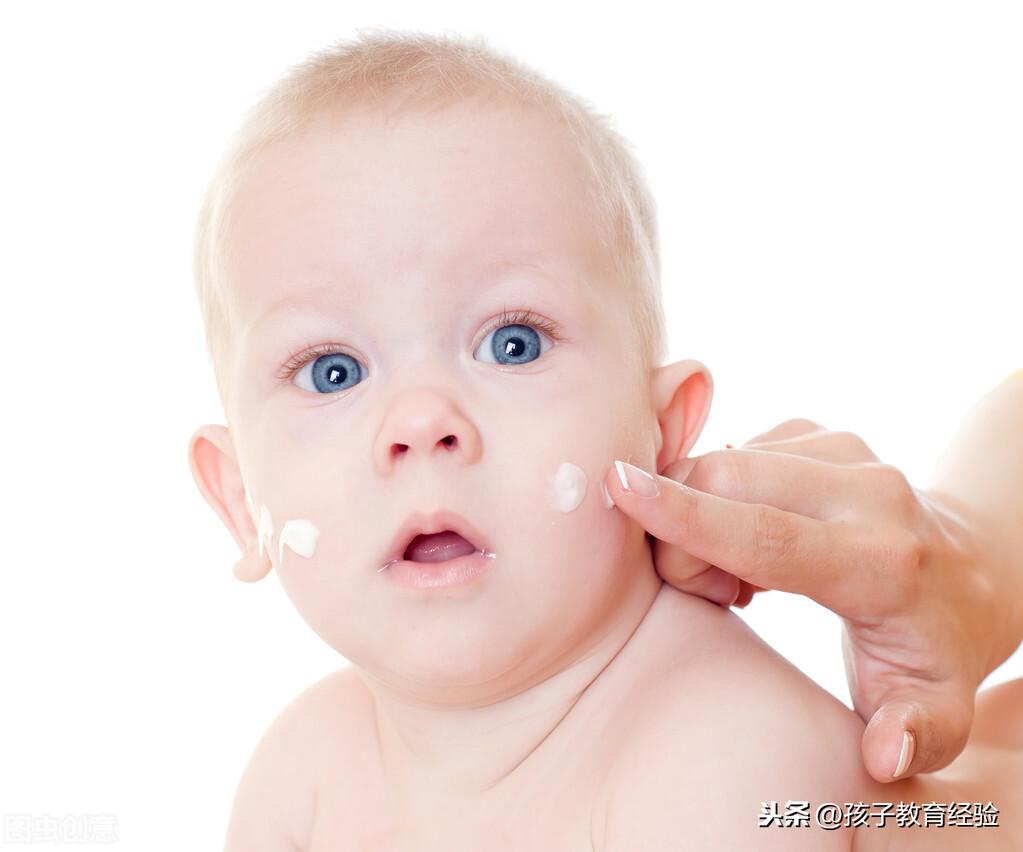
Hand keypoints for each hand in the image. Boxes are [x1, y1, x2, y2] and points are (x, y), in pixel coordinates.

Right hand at [604, 419, 999, 783]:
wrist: (972, 563)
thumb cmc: (938, 646)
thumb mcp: (941, 707)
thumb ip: (917, 731)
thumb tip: (883, 751)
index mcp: (882, 562)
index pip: (766, 533)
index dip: (687, 516)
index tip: (619, 488)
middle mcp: (865, 491)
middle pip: (723, 481)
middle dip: (682, 531)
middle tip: (715, 593)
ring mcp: (842, 450)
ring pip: (720, 460)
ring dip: (699, 514)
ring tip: (742, 575)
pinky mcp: (818, 434)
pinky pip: (732, 452)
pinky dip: (718, 496)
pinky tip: (750, 535)